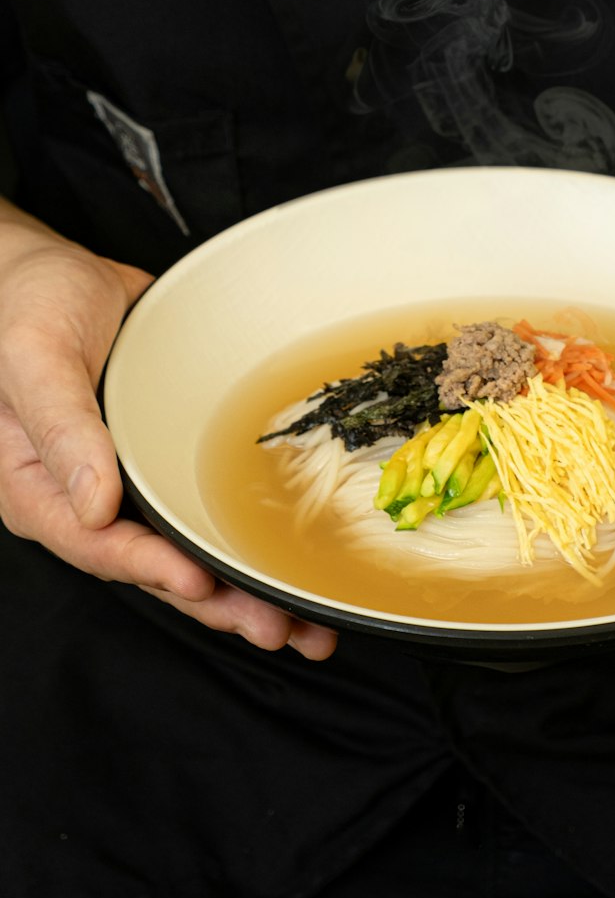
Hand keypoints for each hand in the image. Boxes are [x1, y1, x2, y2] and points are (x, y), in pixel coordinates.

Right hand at [0, 205, 336, 659]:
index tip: (200, 583)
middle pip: (154, 566)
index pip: (98, 544)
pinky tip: (290, 560)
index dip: (151, 569)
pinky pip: (206, 507)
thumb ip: (62, 428)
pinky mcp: (166, 459)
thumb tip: (92, 503)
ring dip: (244, 588)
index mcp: (40, 487)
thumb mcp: (33, 356)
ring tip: (305, 624)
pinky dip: (245, 537)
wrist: (52, 269)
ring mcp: (131, 482)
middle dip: (218, 603)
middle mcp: (86, 497)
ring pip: (188, 549)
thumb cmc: (25, 303)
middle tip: (280, 628)